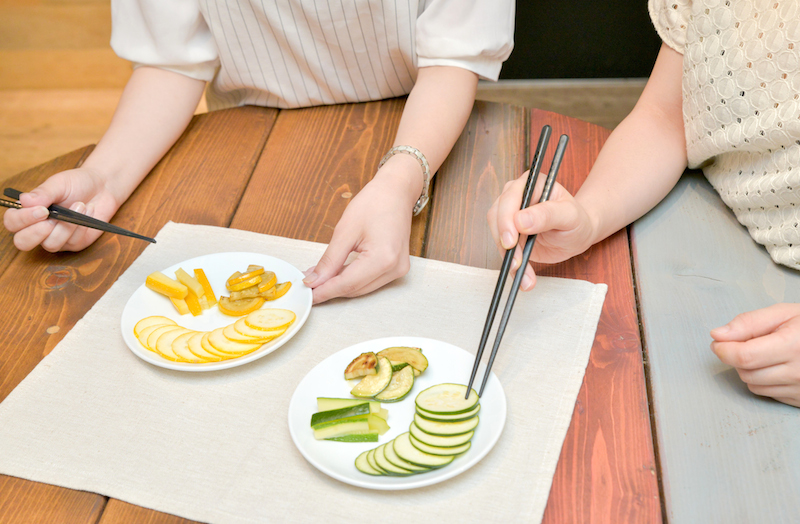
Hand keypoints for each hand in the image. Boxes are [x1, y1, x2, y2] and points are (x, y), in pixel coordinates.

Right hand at [3, 167, 121, 251]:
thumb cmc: (77, 184)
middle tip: (52, 219)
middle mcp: (38, 228)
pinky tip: (89, 210)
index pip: (12, 222)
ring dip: (66, 226)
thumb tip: (23, 200)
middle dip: (35, 233)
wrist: (102, 187)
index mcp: (29, 211)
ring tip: (80, 205)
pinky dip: (81, 226)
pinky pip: (72, 242)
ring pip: (50, 244)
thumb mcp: (59, 183)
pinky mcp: (74, 243)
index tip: (42, 210)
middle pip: (23, 243)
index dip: (23, 219)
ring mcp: (56, 238)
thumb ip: (42, 193)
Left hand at [302, 160, 417, 303]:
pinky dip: (353, 279)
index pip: (347, 284)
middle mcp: (394, 268)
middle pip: (355, 289)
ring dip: (340, 286)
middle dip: (330, 289)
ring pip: (362, 288)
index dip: (325, 291)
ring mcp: (398, 270)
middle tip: (308, 284)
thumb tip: (313, 281)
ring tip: (319, 278)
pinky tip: (337, 274)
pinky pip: (371, 281)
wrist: (396, 191)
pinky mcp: (397, 268)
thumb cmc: (374, 203)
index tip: (307, 294)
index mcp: (383, 258)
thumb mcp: (345, 230)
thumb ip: (330, 260)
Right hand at [486, 171, 596, 290]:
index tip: (511, 241)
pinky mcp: (510, 234)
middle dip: (504, 242)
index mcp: (531, 184)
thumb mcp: (569, 216)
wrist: (578, 234)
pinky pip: (504, 250)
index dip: (506, 219)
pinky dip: (513, 266)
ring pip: (497, 235)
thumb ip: (547, 215)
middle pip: (497, 216)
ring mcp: (510, 216)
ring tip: (524, 275)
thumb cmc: (577, 220)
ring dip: (508, 258)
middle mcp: (516, 196)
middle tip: (515, 262)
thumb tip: (520, 220)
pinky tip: (524, 278)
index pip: (510, 198)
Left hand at [711, 303, 799, 406]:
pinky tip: (776, 366)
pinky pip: (768, 394)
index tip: (718, 342)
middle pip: (746, 372)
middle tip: (750, 343)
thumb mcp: (782, 313)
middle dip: (738, 357)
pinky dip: (764, 381)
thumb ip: (748, 323)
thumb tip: (718, 335)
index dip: (724, 349)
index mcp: (793, 345)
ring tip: (767, 354)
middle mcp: (799, 372)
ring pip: (753, 385)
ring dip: (750, 370)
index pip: (745, 356)